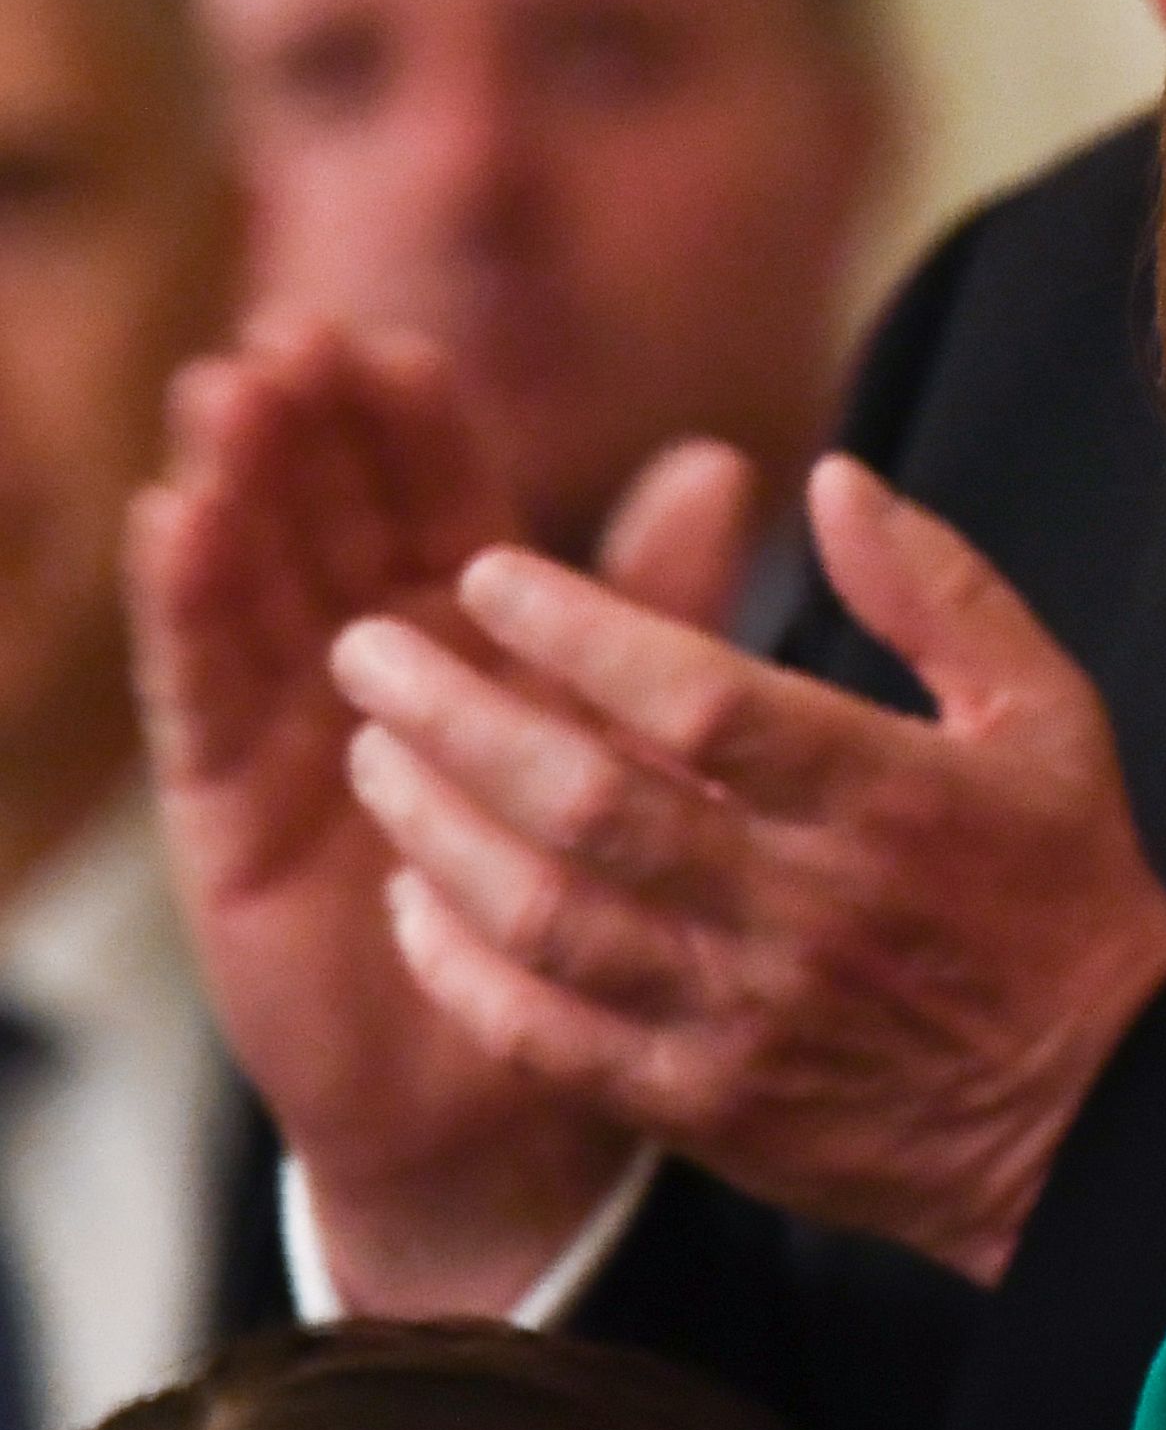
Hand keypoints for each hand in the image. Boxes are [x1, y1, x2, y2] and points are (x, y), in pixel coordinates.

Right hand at [126, 324, 701, 1313]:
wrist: (525, 1097)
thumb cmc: (594, 903)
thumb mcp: (640, 735)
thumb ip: (662, 603)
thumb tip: (727, 459)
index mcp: (479, 642)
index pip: (440, 504)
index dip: (416, 426)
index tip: (399, 341)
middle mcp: (375, 672)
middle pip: (332, 521)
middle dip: (309, 428)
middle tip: (290, 332)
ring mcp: (293, 737)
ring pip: (260, 585)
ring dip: (238, 485)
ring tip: (226, 389)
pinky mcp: (234, 818)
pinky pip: (207, 698)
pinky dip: (189, 609)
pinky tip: (174, 521)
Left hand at [327, 453, 1165, 1285]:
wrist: (1094, 1110)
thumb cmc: (1063, 887)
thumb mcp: (1046, 712)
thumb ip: (938, 589)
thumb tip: (833, 477)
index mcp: (890, 797)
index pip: (700, 700)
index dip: (580, 631)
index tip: (488, 576)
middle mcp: (807, 907)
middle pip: (589, 805)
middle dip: (455, 717)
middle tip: (367, 651)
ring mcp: (747, 1017)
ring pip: (546, 919)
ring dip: (435, 831)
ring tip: (371, 757)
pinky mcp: (707, 1106)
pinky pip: (547, 1036)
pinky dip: (462, 968)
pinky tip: (414, 904)